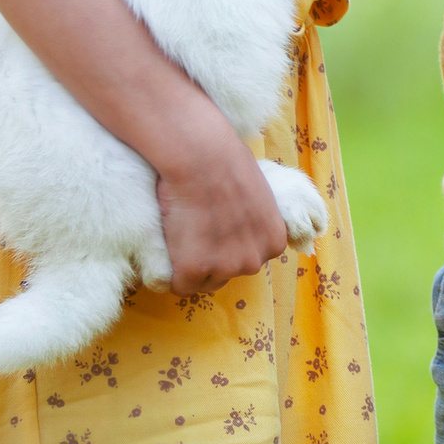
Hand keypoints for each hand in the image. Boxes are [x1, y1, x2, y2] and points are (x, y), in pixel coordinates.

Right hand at [152, 118, 289, 295]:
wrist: (201, 157)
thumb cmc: (226, 164)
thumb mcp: (259, 196)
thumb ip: (254, 221)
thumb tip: (241, 226)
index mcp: (273, 242)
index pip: (248, 261)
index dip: (227, 248)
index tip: (215, 231)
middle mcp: (254, 261)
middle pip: (228, 274)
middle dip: (212, 259)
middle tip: (196, 233)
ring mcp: (225, 267)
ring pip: (204, 282)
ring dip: (192, 266)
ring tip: (183, 236)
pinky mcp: (194, 269)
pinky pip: (180, 286)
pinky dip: (172, 273)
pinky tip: (170, 249)